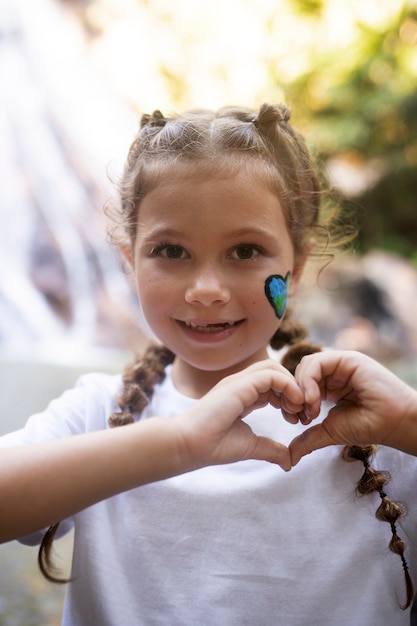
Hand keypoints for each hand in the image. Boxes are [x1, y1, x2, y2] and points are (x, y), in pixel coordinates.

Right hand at [176, 360, 304, 471]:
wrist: (190, 446)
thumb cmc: (214, 446)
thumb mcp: (251, 446)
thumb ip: (271, 449)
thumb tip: (289, 462)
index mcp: (243, 395)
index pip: (273, 383)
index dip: (290, 398)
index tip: (296, 420)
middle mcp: (241, 384)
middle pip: (276, 371)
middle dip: (294, 388)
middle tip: (301, 413)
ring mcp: (239, 382)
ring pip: (274, 367)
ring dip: (292, 385)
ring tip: (297, 409)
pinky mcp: (240, 385)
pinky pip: (272, 375)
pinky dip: (288, 387)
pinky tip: (292, 406)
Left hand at [289, 350, 416, 464]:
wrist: (396, 423)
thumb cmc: (370, 426)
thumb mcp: (331, 431)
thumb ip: (309, 438)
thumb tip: (290, 455)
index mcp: (330, 385)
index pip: (300, 383)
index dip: (293, 400)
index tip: (298, 421)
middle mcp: (334, 371)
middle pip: (300, 373)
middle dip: (294, 395)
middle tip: (300, 416)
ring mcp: (341, 363)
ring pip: (306, 366)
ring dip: (301, 389)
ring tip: (310, 411)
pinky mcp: (347, 359)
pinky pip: (317, 363)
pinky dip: (308, 382)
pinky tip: (314, 401)